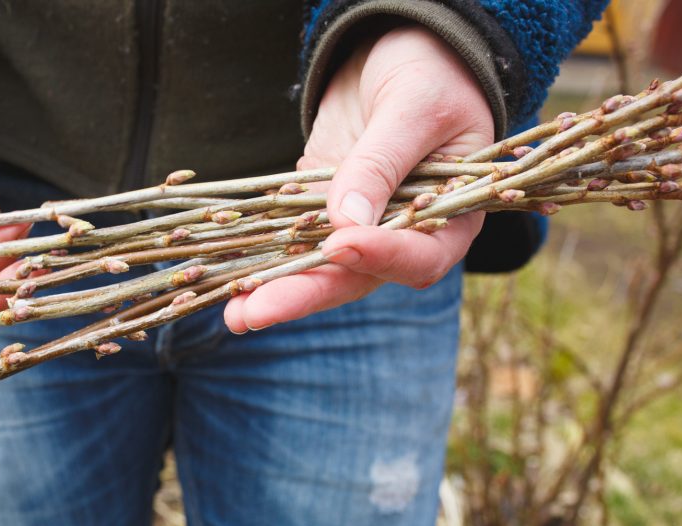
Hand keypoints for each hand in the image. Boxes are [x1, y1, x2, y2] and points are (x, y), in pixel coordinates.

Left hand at [224, 25, 493, 331]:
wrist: (398, 55)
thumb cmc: (430, 73)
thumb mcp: (412, 107)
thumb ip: (381, 163)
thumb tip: (346, 223)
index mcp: (450, 219)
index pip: (419, 257)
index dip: (381, 257)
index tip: (339, 245)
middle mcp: (405, 238)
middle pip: (357, 278)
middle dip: (304, 294)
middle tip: (256, 312)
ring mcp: (360, 230)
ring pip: (319, 270)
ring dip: (275, 290)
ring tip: (233, 312)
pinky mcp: (321, 214)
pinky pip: (292, 243)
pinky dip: (263, 260)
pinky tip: (231, 280)